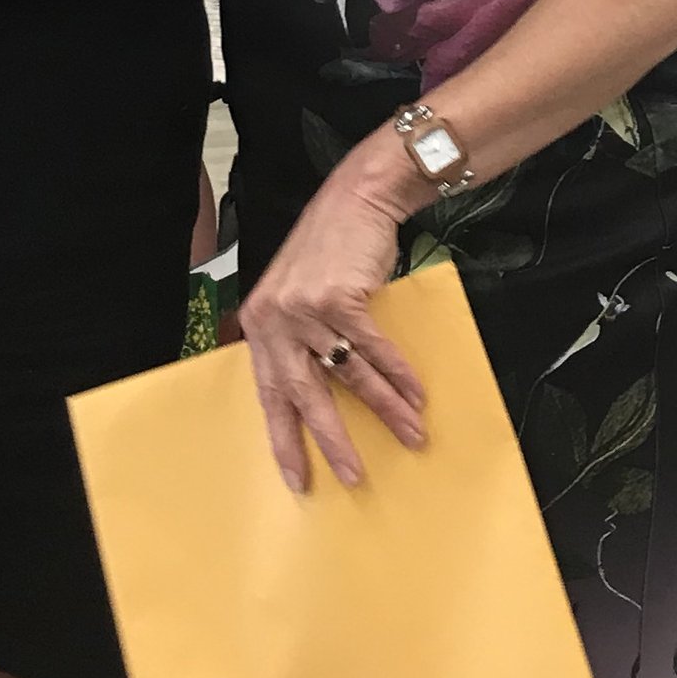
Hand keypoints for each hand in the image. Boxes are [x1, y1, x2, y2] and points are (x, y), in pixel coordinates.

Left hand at [237, 177, 427, 493]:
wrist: (355, 199)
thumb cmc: (329, 251)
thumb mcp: (296, 296)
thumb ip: (297, 339)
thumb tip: (319, 394)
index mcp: (260, 325)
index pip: (269, 393)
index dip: (284, 437)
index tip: (297, 477)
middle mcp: (275, 320)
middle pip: (304, 394)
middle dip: (331, 440)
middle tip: (352, 475)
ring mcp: (305, 309)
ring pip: (348, 375)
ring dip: (384, 409)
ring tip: (411, 434)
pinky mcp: (338, 298)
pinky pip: (372, 349)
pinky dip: (398, 374)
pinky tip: (416, 395)